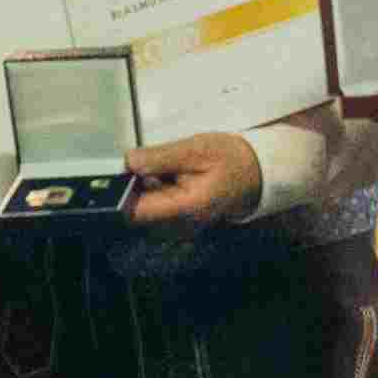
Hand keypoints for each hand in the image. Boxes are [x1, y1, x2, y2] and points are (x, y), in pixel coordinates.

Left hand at [124, 132, 266, 226]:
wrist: (256, 173)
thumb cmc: (231, 160)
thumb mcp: (197, 149)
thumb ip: (160, 157)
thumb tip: (128, 162)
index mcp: (185, 209)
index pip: (135, 212)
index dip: (122, 192)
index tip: (121, 172)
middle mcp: (180, 226)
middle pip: (136, 212)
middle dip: (134, 187)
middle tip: (150, 163)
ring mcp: (179, 227)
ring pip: (144, 210)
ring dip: (144, 189)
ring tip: (167, 170)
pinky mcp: (178, 223)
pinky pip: (154, 210)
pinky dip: (154, 192)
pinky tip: (170, 178)